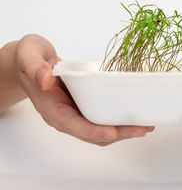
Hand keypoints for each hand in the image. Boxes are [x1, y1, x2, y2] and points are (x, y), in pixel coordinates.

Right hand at [14, 34, 153, 145]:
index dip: (93, 131)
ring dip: (122, 131)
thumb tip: (44, 78)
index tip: (112, 132)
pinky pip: (101, 120)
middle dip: (118, 134)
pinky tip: (136, 117)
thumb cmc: (29, 58)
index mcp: (50, 106)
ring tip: (145, 126)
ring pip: (99, 131)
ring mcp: (74, 114)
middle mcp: (63, 115)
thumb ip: (34, 66)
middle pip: (91, 133)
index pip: (72, 125)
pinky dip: (119, 122)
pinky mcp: (83, 108)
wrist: (30, 62)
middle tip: (142, 129)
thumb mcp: (28, 55)